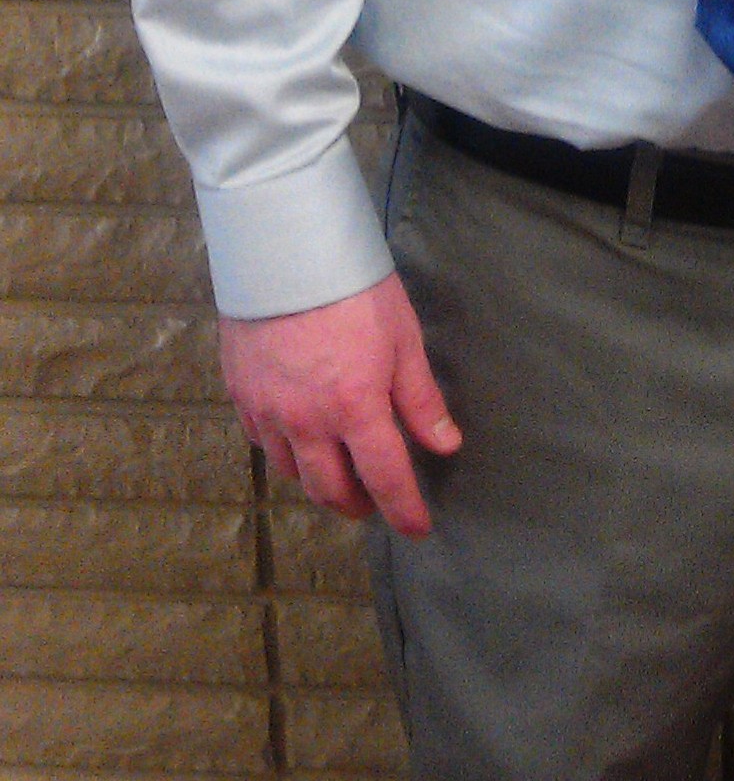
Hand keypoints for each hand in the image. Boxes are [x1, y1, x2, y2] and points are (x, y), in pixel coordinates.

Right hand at [217, 275, 461, 538]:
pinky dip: (286, 454)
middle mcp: (306, 421)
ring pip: (293, 474)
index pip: (385, 478)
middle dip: (358, 506)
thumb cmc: (352, 289)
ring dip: (320, 484)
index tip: (418, 528)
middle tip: (376, 504)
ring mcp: (268, 411)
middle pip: (331, 491)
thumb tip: (445, 444)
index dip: (404, 511)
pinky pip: (263, 444)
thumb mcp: (402, 340)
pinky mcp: (241, 395)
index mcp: (354, 408)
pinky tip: (301, 442)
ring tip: (341, 474)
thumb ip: (420, 400)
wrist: (284, 251)